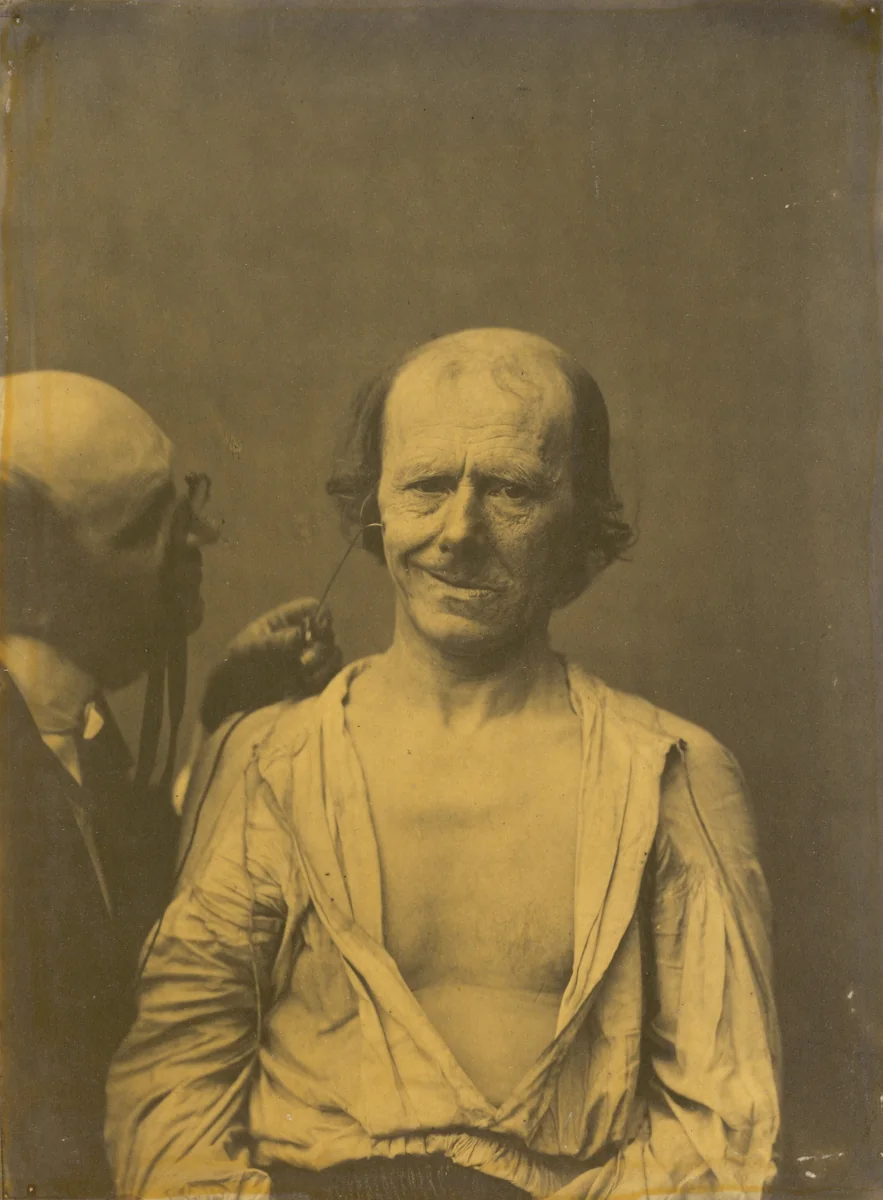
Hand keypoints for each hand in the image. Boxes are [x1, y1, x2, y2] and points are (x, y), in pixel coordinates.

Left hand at [199, 598, 342, 733]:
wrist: (230, 700)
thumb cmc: (234, 667)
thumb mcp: (248, 650)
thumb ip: (274, 642)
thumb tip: (301, 634)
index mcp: (283, 622)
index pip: (310, 608)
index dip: (318, 616)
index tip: (314, 629)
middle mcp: (300, 637)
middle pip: (327, 631)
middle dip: (322, 643)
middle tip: (305, 658)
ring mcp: (307, 659)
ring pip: (333, 653)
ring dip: (324, 661)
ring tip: (305, 673)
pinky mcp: (312, 679)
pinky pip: (331, 674)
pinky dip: (324, 677)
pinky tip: (308, 683)